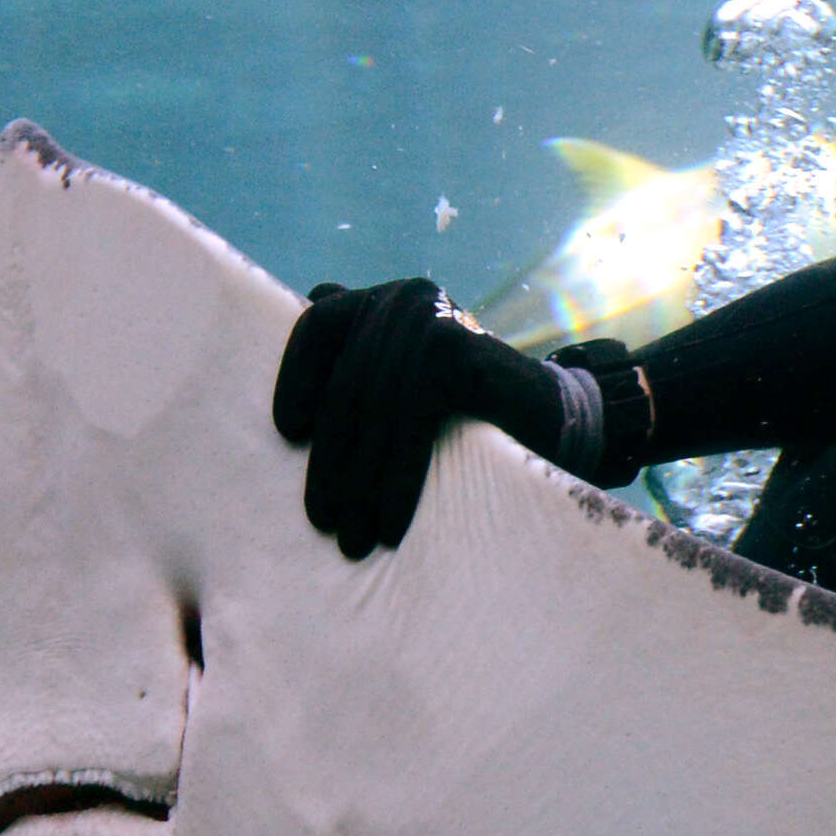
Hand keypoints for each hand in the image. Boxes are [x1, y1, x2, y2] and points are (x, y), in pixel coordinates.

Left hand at [270, 280, 564, 557]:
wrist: (547, 415)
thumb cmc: (463, 405)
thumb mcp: (400, 375)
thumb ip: (358, 349)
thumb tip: (302, 320)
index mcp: (383, 298)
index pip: (317, 327)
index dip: (296, 378)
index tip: (288, 434)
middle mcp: (406, 298)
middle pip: (346, 384)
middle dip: (331, 461)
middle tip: (323, 520)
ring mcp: (432, 321)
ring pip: (374, 411)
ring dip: (360, 484)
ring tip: (353, 537)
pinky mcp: (458, 352)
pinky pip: (410, 422)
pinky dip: (397, 479)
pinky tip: (391, 523)